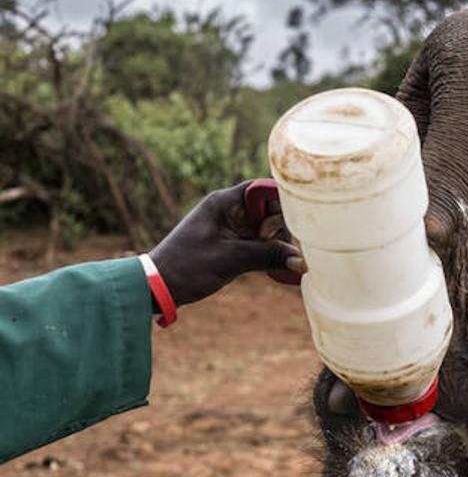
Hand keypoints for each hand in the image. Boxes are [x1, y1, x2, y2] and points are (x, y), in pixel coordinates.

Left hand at [149, 180, 305, 307]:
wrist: (157, 287)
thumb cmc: (187, 266)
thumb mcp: (231, 259)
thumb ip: (268, 256)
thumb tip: (302, 261)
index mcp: (223, 202)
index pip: (262, 189)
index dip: (282, 201)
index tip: (298, 221)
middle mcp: (227, 210)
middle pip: (268, 208)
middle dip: (283, 227)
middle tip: (290, 248)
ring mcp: (229, 227)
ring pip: (265, 227)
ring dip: (278, 242)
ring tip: (288, 259)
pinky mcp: (230, 243)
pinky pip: (257, 242)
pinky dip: (269, 251)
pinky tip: (279, 264)